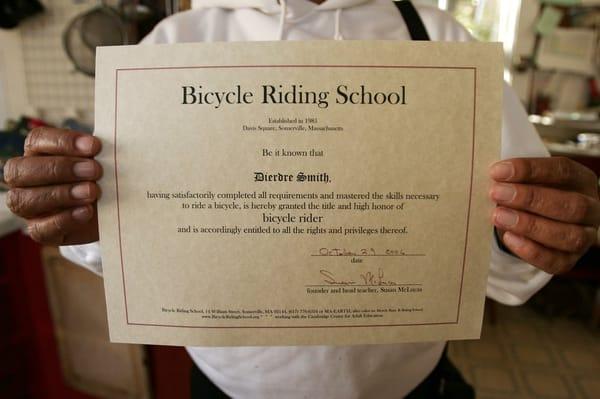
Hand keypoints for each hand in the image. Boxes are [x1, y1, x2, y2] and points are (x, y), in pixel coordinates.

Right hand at [3, 127, 102, 244]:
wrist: (116, 211)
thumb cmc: (105, 178)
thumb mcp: (104, 163)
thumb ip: (98, 154)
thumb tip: (104, 148)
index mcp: (38, 153)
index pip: (37, 140)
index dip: (63, 142)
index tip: (95, 146)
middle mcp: (26, 179)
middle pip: (21, 170)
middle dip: (60, 168)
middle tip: (95, 170)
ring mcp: (30, 207)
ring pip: (24, 200)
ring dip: (61, 194)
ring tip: (92, 191)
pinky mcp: (42, 231)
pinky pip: (40, 229)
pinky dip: (64, 220)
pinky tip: (86, 212)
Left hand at [489, 157, 599, 273]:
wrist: (532, 223)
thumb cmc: (530, 194)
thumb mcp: (527, 181)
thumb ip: (515, 179)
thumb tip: (494, 179)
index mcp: (582, 180)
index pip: (563, 171)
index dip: (530, 170)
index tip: (497, 171)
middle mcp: (590, 209)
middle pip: (571, 205)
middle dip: (530, 199)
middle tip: (496, 193)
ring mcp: (584, 237)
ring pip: (569, 236)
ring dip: (530, 226)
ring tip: (499, 216)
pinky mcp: (569, 260)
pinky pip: (555, 261)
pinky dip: (531, 251)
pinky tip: (509, 238)